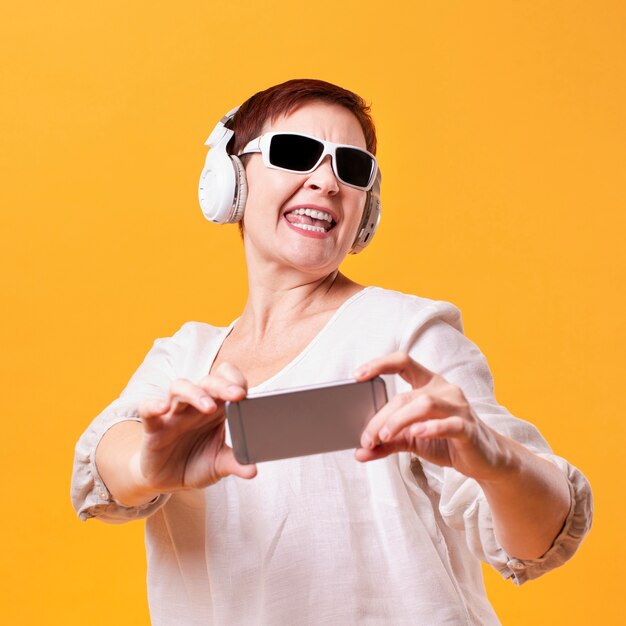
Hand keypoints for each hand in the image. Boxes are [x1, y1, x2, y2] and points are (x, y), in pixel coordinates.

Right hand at [134, 362, 256, 495]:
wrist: (167, 481)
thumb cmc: (196, 463)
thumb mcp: (219, 465)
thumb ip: (236, 463)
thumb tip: (253, 470)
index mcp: (216, 409)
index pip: (226, 381)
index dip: (236, 381)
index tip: (246, 393)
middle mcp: (195, 406)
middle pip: (207, 382)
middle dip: (223, 385)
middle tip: (237, 395)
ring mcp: (173, 413)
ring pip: (180, 388)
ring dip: (195, 394)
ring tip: (208, 407)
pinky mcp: (153, 427)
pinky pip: (148, 409)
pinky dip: (153, 405)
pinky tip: (162, 408)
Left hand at [354, 352, 512, 480]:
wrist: (485, 460)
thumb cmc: (445, 442)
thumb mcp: (411, 439)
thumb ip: (387, 442)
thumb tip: (360, 452)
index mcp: (428, 383)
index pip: (403, 362)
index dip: (380, 364)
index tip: (357, 375)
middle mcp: (444, 390)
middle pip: (405, 396)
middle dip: (381, 417)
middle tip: (366, 437)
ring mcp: (458, 407)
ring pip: (424, 404)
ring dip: (399, 421)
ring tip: (384, 437)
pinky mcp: (468, 428)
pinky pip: (448, 424)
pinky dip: (430, 428)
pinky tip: (416, 434)